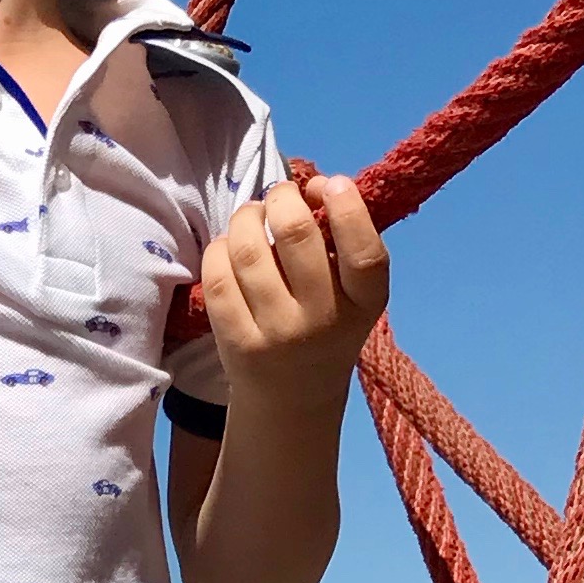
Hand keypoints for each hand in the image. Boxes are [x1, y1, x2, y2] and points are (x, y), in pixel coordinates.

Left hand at [199, 171, 389, 409]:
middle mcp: (323, 321)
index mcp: (363, 304)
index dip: (348, 209)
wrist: (292, 398)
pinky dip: (220, 248)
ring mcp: (277, 334)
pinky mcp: (237, 342)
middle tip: (280, 196)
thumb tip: (313, 184)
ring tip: (252, 217)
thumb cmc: (326, 328)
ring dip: (246, 217)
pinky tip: (230, 248)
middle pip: (296, 236)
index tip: (328, 183)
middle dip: (282, 198)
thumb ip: (343, 241)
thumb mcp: (352, 294)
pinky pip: (218, 276)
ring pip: (249, 250)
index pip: (364, 253)